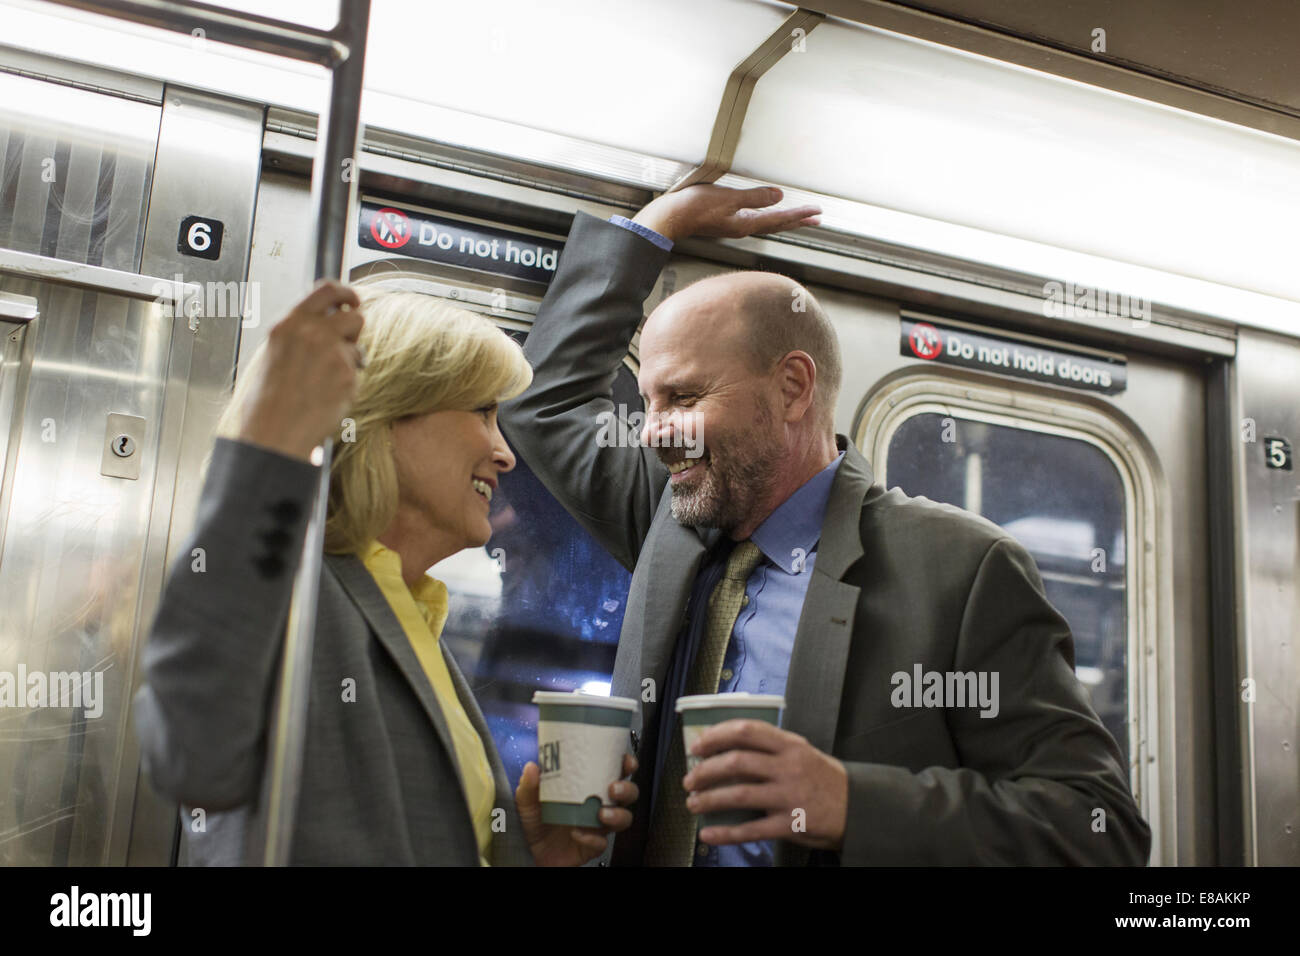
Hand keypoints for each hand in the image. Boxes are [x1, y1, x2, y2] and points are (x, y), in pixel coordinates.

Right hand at [237, 280, 363, 461]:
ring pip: (358, 343)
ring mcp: (331, 352)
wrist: (275, 429)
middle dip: (354, 327)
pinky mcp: (346, 374)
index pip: (326, 290)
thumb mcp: (274, 353)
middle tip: (348, 340)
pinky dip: (348, 379)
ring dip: (352, 353)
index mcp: (289, 324)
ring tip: (333, 372)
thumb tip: (324, 322)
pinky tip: (329, 392)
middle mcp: (311, 333)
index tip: (353, 300)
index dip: (346, 293)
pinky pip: (356, 369)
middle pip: (352, 314)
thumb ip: (299, 333)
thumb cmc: (269, 398)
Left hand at [516, 752, 638, 866]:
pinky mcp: (593, 846)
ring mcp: (598, 826)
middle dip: (626, 789)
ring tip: (601, 814)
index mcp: (588, 786)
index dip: (625, 765)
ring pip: (623, 819)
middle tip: (613, 788)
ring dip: (617, 815)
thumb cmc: (536, 821)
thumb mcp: (528, 799)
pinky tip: (578, 833)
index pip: (615, 771)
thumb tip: (532, 767)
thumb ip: (529, 785)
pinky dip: (592, 838)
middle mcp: (598, 805)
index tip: (624, 761)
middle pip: (627, 794)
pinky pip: (601, 842)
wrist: (531, 851)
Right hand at [631, 184, 820, 242]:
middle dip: (798, 221)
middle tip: (817, 219)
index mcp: (746, 224)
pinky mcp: (725, 221)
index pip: (780, 219)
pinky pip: (755, 220)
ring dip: (785, 220)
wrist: (669, 218)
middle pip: (777, 225)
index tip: (818, 212)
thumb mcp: (727, 198)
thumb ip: (754, 197)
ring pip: (767, 223)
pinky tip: (766, 214)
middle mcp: (742, 228)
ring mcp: (733, 226)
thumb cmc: (694, 208)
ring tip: (799, 218)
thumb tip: (780, 196)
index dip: (800, 215)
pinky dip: (768, 217)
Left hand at [682, 719, 846, 850]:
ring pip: (739, 794)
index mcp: (790, 745)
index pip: (747, 730)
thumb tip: (726, 753)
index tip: (697, 745)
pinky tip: (708, 834)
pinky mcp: (790, 824)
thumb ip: (770, 750)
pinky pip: (751, 829)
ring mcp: (789, 796)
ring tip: (693, 803)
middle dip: (705, 771)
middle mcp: (788, 767)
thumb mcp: (801, 753)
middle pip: (737, 762)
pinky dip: (725, 833)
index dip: (716, 736)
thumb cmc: (823, 779)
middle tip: (690, 779)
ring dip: (709, 800)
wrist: (857, 808)